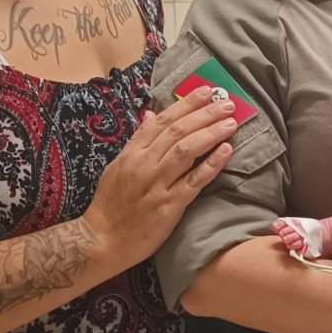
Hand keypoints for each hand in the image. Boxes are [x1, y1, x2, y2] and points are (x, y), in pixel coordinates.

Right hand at [86, 87, 235, 270]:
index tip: (206, 91)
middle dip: (204, 114)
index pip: (162, 120)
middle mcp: (144, 164)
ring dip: (211, 133)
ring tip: (230, 122)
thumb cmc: (110, 204)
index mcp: (132, 153)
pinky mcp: (169, 206)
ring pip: (186, 151)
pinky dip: (211, 164)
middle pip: (178, 131)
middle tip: (226, 102)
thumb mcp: (118, 165)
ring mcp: (157, 184)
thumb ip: (137, 140)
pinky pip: (194, 181)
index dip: (186, 104)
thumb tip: (149, 114)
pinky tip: (226, 150)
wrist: (101, 240)